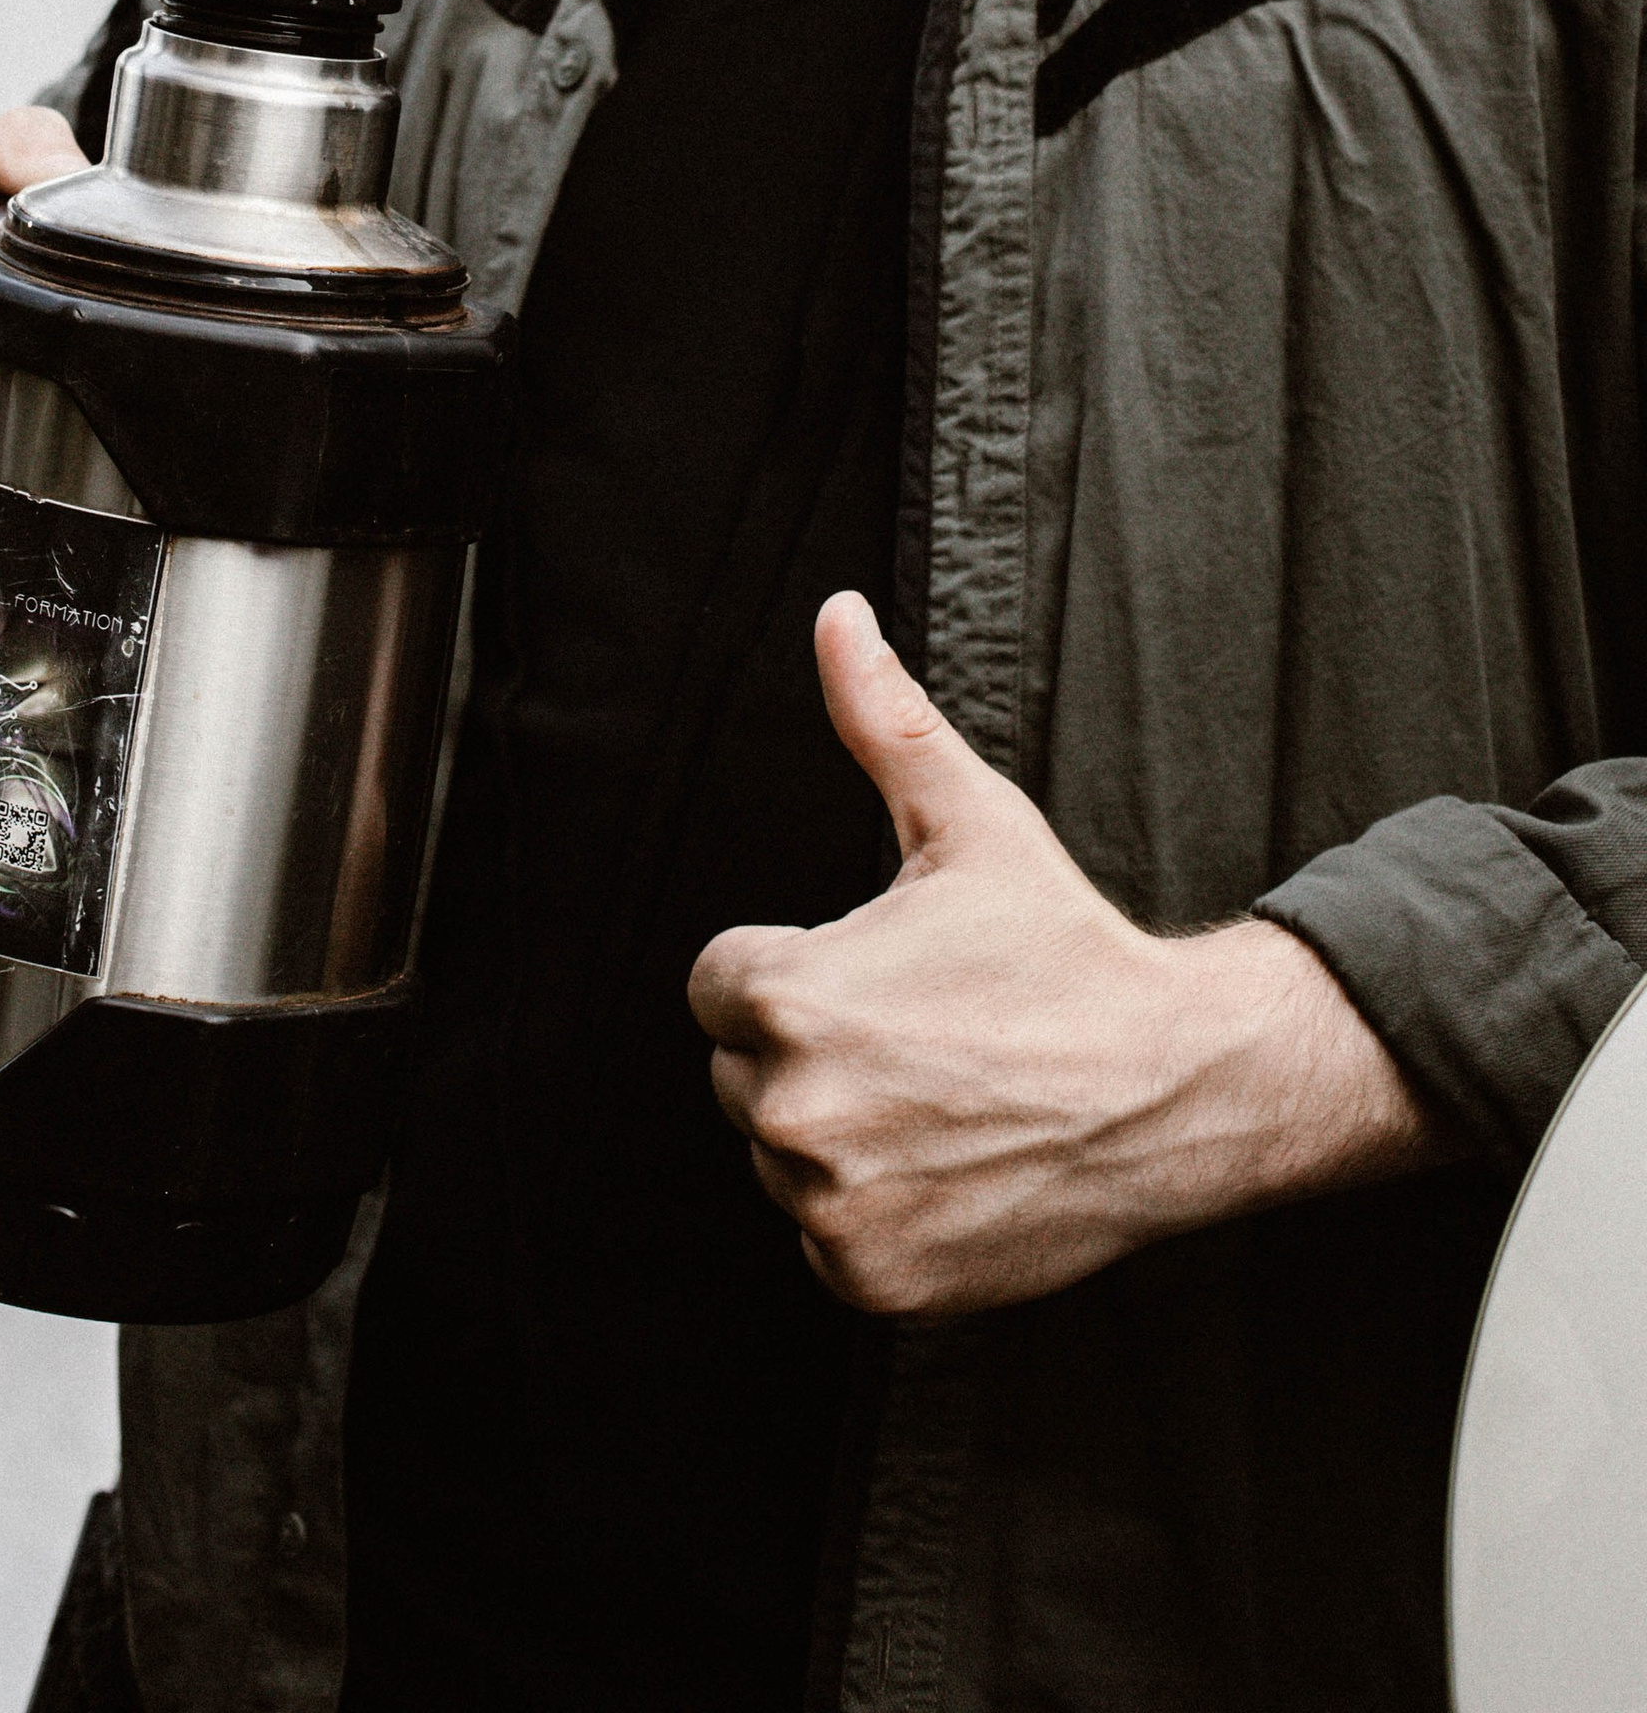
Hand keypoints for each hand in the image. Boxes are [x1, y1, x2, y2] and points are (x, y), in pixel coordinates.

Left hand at [687, 592, 1445, 1316]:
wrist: (1176, 1088)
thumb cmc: (1063, 948)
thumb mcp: (969, 823)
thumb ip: (882, 719)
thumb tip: (835, 614)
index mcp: (792, 997)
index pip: (718, 983)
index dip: (793, 966)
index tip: (874, 971)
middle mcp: (792, 1113)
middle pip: (741, 1070)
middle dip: (809, 1046)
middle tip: (920, 1032)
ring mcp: (831, 1207)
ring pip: (780, 1155)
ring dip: (837, 1130)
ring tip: (940, 1093)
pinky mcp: (872, 1281)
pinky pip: (822, 1237)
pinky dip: (871, 1212)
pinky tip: (948, 1163)